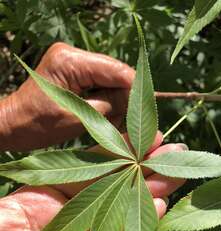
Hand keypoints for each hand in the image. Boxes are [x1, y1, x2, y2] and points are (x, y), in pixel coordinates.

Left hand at [0, 43, 134, 150]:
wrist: (13, 125)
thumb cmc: (38, 126)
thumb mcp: (79, 119)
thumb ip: (111, 105)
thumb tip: (138, 100)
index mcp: (70, 61)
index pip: (116, 69)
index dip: (135, 88)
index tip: (147, 109)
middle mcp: (71, 53)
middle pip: (114, 72)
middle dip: (123, 97)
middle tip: (124, 122)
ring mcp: (71, 60)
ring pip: (109, 78)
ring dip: (114, 101)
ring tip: (110, 122)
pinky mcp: (71, 70)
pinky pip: (98, 82)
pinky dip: (104, 99)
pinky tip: (102, 115)